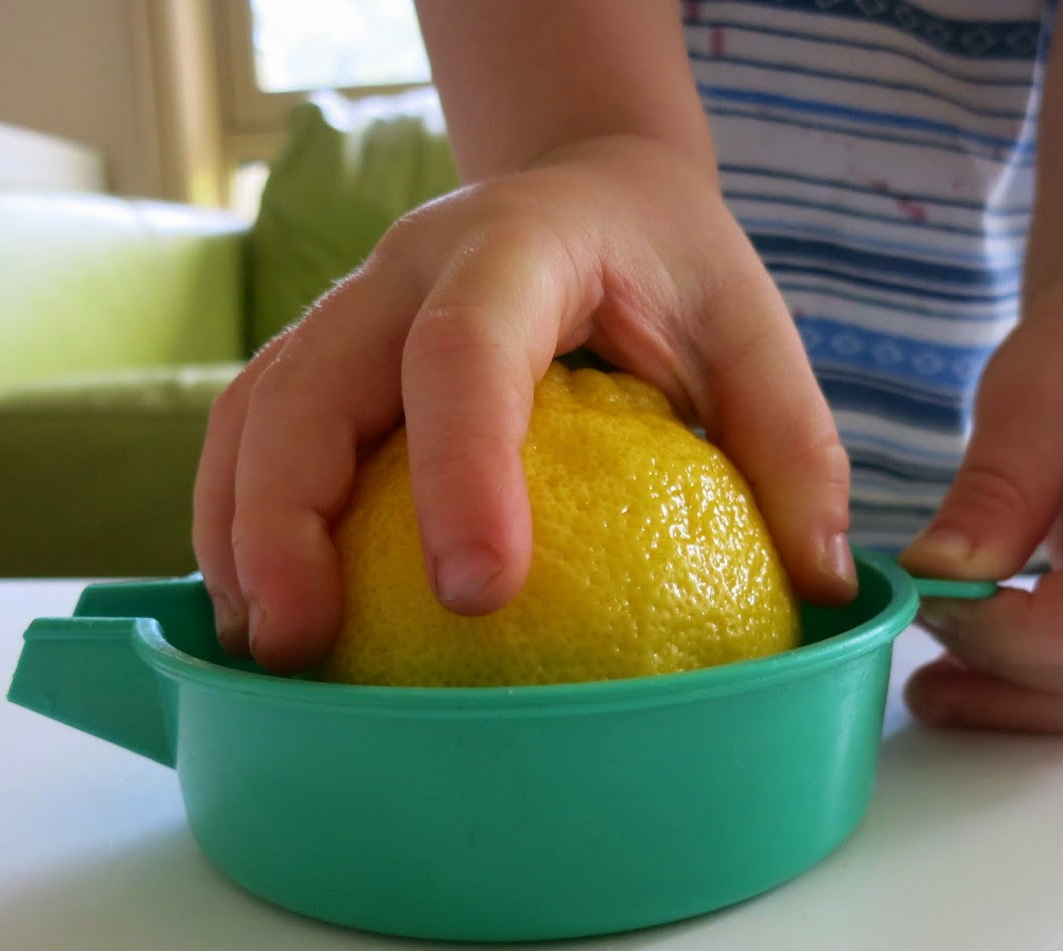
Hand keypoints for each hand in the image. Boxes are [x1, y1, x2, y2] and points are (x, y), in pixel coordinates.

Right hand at [193, 135, 856, 672]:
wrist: (588, 183)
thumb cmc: (670, 261)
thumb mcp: (752, 328)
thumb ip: (792, 444)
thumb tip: (823, 585)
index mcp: (517, 247)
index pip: (465, 350)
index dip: (461, 469)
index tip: (477, 594)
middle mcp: (405, 270)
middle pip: (304, 386)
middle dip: (286, 522)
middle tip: (305, 649)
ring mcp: (349, 312)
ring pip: (251, 415)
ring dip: (239, 538)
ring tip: (264, 655)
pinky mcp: (324, 360)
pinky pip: (251, 438)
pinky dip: (241, 528)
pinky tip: (268, 615)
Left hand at [899, 264, 1062, 733]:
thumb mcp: (1040, 387)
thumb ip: (997, 487)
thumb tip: (937, 578)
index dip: (1016, 632)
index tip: (927, 604)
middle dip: (1006, 666)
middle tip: (911, 627)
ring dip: (1014, 700)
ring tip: (924, 684)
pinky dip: (1032, 690)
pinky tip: (961, 675)